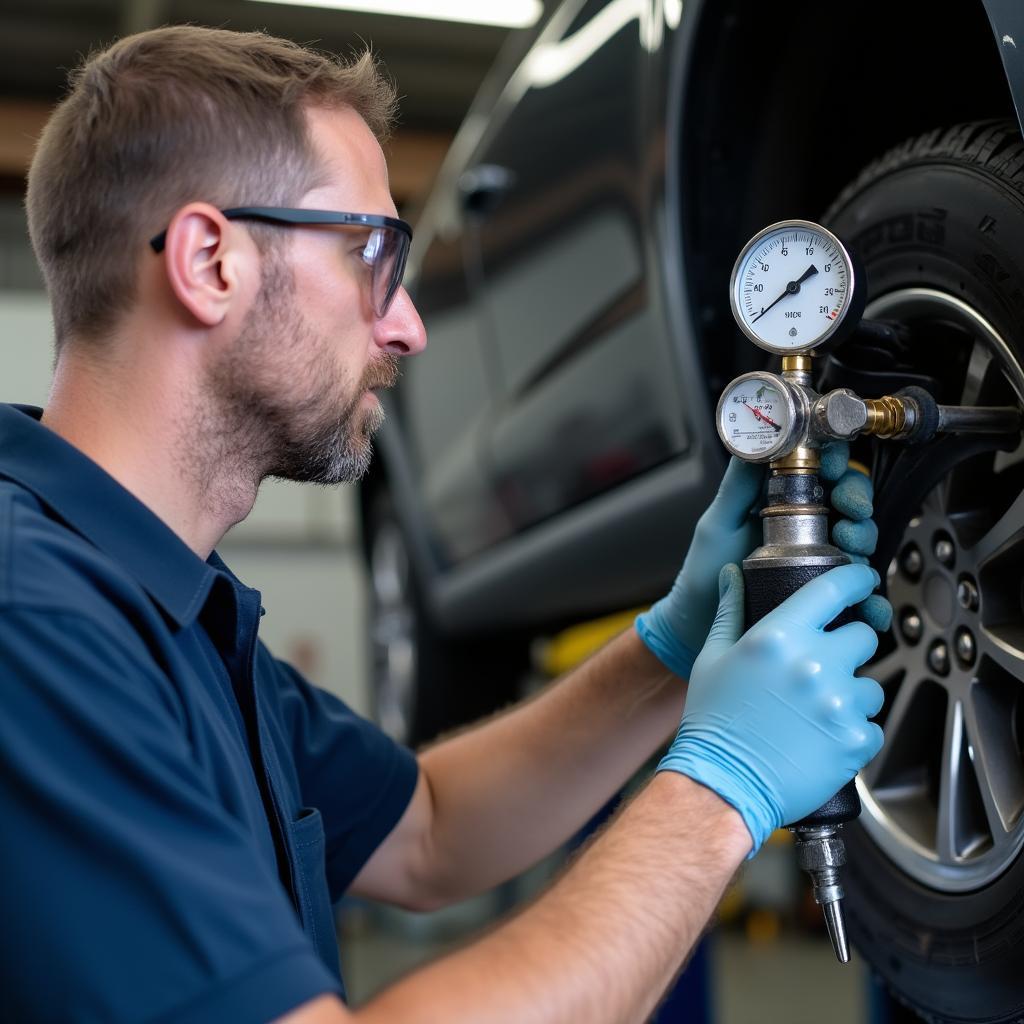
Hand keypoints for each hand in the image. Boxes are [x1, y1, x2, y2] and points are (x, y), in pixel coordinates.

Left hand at [635, 446, 892, 678]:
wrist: (697, 624)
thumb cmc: (703, 572)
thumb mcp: (717, 523)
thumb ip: (738, 485)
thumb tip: (757, 439)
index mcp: (780, 501)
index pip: (820, 470)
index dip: (836, 462)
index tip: (835, 469)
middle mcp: (804, 526)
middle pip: (849, 501)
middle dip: (858, 501)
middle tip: (851, 513)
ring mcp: (815, 558)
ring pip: (859, 540)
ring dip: (865, 540)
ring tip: (852, 550)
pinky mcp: (820, 590)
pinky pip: (854, 591)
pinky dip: (870, 599)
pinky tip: (869, 605)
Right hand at [658, 562, 884, 853]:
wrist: (722, 784)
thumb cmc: (713, 723)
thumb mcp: (713, 658)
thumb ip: (730, 611)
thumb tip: (733, 577)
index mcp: (779, 636)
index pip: (835, 589)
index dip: (856, 580)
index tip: (862, 582)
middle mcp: (814, 664)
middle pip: (864, 635)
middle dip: (848, 647)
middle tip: (824, 667)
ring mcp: (838, 703)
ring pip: (871, 684)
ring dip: (851, 693)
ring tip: (817, 711)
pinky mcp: (855, 740)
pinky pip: (871, 724)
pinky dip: (852, 730)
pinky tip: (821, 738)